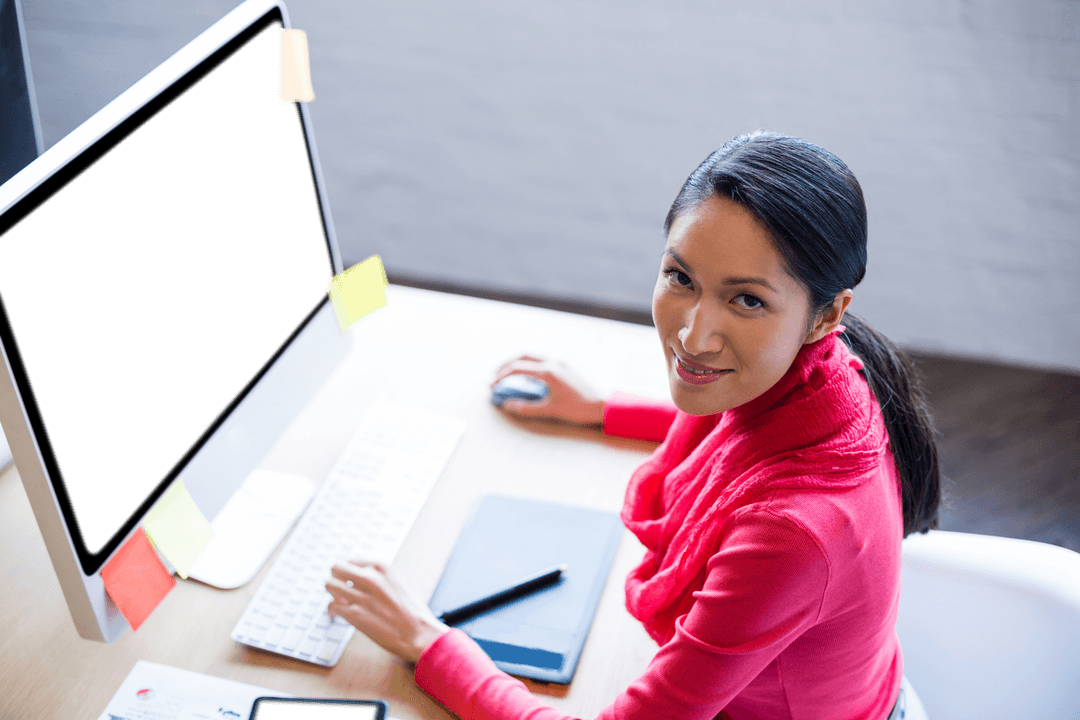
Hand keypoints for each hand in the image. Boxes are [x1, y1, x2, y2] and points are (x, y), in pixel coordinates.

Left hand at [325, 559, 449, 663]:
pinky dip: (332, 611)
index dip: (349, 573)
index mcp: (381, 567)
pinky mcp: (354, 614)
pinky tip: (338, 615)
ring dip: (333, 595)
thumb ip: (377, 579)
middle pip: (336, 568)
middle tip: (340, 591)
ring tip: (340, 603)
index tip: (349, 582)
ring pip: (329, 585)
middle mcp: (369, 577)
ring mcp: (360, 595)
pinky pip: (331, 606)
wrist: (419, 634)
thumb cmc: (412, 612)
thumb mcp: (396, 583)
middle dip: (336, 579)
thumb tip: (359, 580)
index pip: (351, 560)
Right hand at [491, 355, 604, 426]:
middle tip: (496, 375)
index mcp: (548, 371)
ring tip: (511, 374)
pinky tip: (531, 376)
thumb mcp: (551, 410)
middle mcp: (554, 361)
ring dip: (520, 362)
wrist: (607, 404)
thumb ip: (527, 407)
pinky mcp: (569, 365)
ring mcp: (563, 361)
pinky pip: (545, 359)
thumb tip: (508, 405)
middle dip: (507, 365)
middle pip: (524, 356)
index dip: (501, 376)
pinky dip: (533, 364)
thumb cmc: (580, 408)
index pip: (517, 368)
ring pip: (535, 356)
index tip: (492, 386)